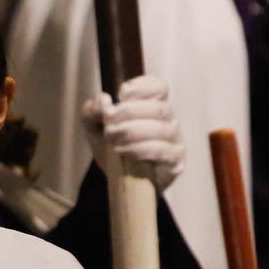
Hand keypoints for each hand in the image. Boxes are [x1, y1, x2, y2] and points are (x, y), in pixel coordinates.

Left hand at [81, 75, 184, 191]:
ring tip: (113, 141)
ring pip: (161, 129)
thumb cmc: (113, 147)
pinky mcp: (176, 161)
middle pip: (158, 107)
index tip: (121, 93)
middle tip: (109, 125)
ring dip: (133, 133)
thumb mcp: (95, 128)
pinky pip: (163, 151)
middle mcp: (168, 119)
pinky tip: (125, 153)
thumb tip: (103, 100)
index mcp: (152, 104)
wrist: (120, 181)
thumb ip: (92, 111)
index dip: (142, 86)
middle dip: (130, 113)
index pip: (159, 87)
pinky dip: (141, 150)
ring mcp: (175, 140)